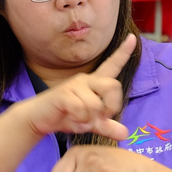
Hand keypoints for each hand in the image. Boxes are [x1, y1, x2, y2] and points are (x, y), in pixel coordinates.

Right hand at [14, 34, 136, 140]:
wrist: (38, 118)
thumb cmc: (64, 117)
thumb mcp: (89, 123)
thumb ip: (107, 127)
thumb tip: (124, 133)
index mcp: (94, 83)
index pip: (111, 65)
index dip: (123, 53)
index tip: (133, 37)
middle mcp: (86, 80)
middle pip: (113, 86)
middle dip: (112, 106)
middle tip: (101, 118)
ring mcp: (74, 85)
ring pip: (96, 104)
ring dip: (91, 119)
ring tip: (80, 121)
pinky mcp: (64, 94)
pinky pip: (82, 110)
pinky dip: (80, 121)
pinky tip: (72, 121)